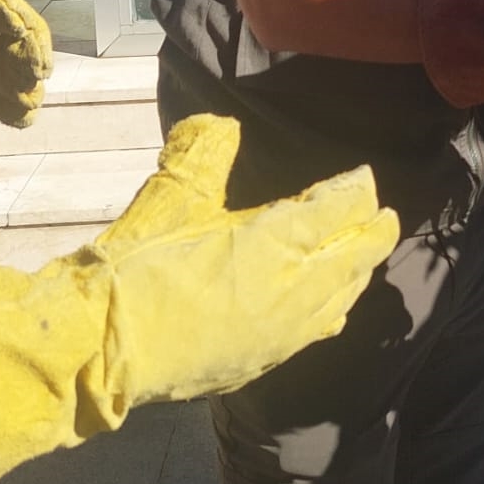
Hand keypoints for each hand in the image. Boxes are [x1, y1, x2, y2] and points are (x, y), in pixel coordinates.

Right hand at [86, 114, 400, 406]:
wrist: (98, 353)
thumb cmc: (135, 269)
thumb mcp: (171, 198)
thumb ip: (204, 153)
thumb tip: (222, 124)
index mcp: (278, 241)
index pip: (343, 206)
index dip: (357, 187)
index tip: (362, 176)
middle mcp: (297, 287)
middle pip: (359, 252)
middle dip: (376, 229)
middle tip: (385, 212)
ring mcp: (287, 331)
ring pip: (346, 293)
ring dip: (359, 268)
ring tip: (365, 251)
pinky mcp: (269, 360)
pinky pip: (322, 328)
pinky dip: (337, 306)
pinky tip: (335, 304)